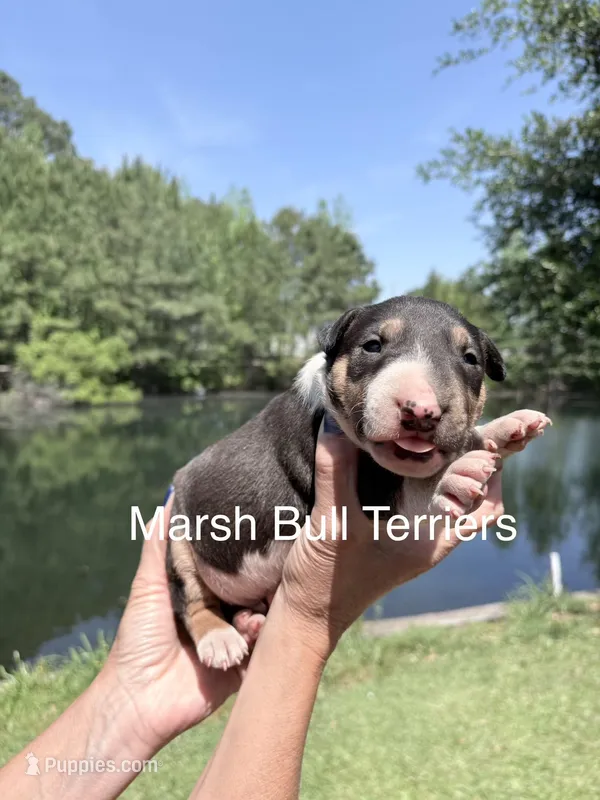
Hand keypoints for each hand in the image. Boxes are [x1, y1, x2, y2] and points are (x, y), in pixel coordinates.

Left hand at [101, 494, 243, 752]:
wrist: (139, 699)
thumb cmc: (137, 640)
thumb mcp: (147, 586)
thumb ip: (158, 545)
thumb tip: (168, 497)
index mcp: (199, 596)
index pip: (227, 569)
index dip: (240, 554)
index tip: (257, 528)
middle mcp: (219, 615)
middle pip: (248, 590)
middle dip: (258, 580)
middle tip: (271, 562)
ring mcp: (232, 641)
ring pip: (258, 615)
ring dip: (258, 608)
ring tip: (252, 606)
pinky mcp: (242, 666)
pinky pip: (260, 645)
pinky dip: (259, 633)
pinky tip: (253, 626)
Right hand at [280, 417, 503, 655]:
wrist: (307, 617)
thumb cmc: (325, 582)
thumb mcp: (331, 524)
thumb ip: (336, 473)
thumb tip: (336, 422)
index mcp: (430, 539)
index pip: (477, 500)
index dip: (483, 465)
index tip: (481, 433)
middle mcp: (429, 533)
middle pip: (474, 491)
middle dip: (482, 457)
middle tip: (482, 421)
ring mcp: (412, 529)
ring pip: (450, 489)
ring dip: (456, 460)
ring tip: (455, 427)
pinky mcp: (391, 523)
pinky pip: (419, 490)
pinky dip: (422, 466)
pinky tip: (407, 444)